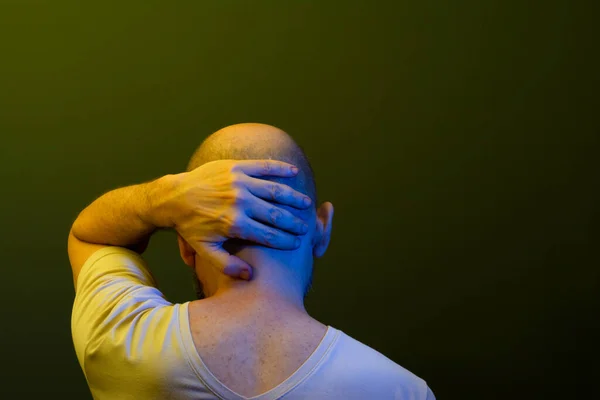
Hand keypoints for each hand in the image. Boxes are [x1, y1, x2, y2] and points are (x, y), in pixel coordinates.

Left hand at [160, 160, 312, 279]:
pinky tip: (294, 171)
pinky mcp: (237, 167)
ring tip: (306, 203)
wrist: (174, 196)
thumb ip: (227, 265)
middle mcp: (240, 203)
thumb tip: (250, 276)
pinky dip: (280, 168)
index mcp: (235, 224)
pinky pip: (263, 167)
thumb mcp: (205, 250)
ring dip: (294, 197)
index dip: (286, 241)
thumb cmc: (191, 226)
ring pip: (275, 190)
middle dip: (294, 222)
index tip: (298, 244)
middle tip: (306, 227)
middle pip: (276, 214)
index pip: (269, 235)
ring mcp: (240, 183)